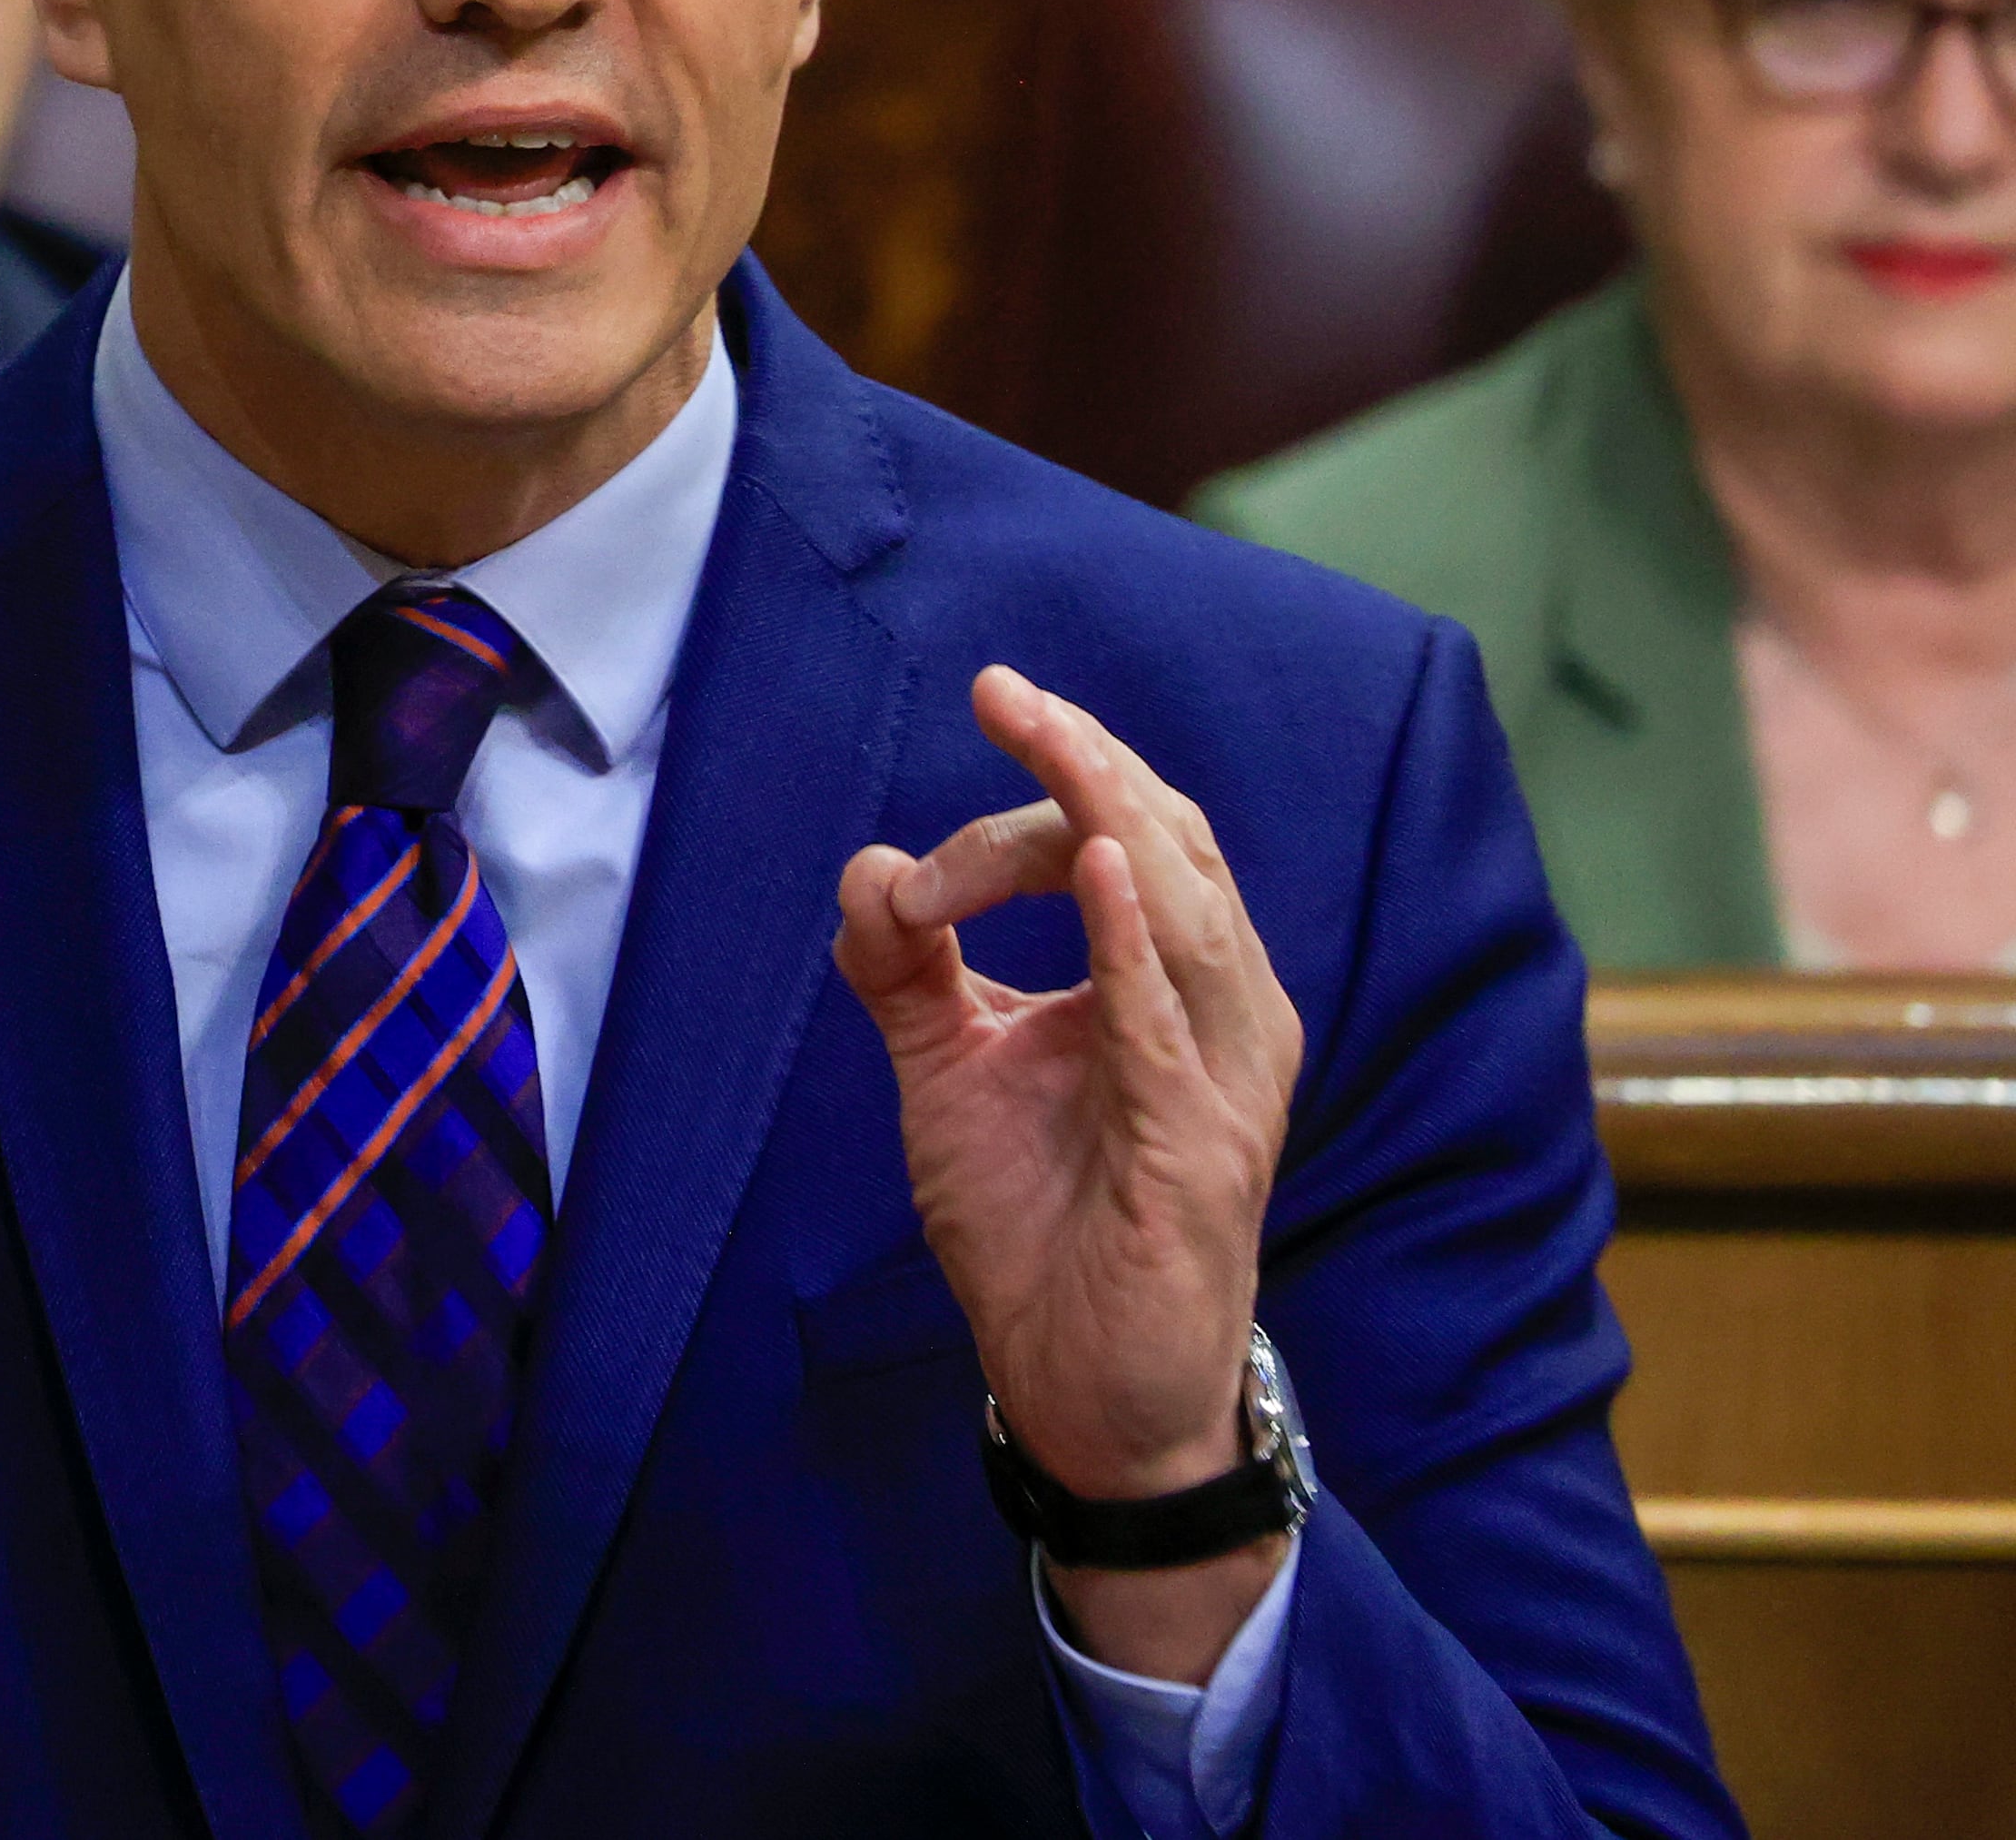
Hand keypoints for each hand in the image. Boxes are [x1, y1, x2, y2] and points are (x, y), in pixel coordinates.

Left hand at [834, 666, 1304, 1678]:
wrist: (1082, 1389)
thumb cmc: (1039, 1227)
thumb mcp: (950, 1074)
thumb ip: (906, 973)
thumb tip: (863, 871)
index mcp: (1172, 989)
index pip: (1122, 844)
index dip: (1027, 804)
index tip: (920, 843)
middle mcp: (1219, 1018)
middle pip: (1168, 846)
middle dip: (1084, 763)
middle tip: (1002, 694)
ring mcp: (1220, 1083)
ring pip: (1188, 913)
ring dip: (1105, 819)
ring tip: (1054, 743)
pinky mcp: (1197, 1152)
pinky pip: (1168, 1028)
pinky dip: (1137, 943)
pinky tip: (1101, 871)